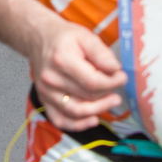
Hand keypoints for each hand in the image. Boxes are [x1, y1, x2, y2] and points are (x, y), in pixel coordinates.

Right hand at [29, 17, 126, 131]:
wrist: (39, 39)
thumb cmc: (64, 38)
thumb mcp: (85, 36)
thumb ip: (101, 53)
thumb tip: (115, 69)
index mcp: (61, 60)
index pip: (92, 81)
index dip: (112, 83)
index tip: (122, 77)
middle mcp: (51, 78)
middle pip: (86, 96)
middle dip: (108, 94)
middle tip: (118, 87)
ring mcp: (45, 92)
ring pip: (76, 111)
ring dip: (98, 110)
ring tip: (112, 101)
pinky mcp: (44, 100)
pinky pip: (61, 120)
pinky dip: (78, 125)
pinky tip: (93, 119)